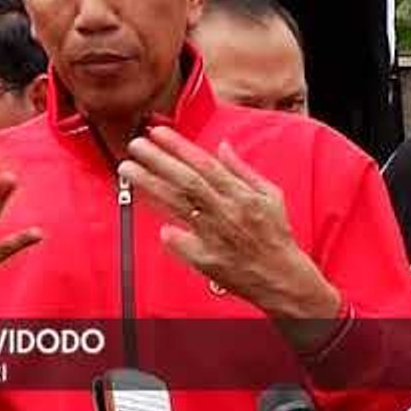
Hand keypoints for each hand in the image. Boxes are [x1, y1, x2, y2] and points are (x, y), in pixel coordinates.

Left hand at [118, 127, 339, 322]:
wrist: (282, 278)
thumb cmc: (276, 235)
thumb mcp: (270, 195)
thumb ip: (243, 170)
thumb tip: (223, 146)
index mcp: (241, 195)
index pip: (204, 164)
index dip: (179, 147)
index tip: (158, 133)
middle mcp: (225, 212)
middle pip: (186, 181)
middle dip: (158, 160)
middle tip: (136, 145)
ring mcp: (214, 236)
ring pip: (177, 205)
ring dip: (150, 185)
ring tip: (128, 169)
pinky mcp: (206, 259)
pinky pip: (180, 242)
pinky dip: (168, 232)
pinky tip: (154, 221)